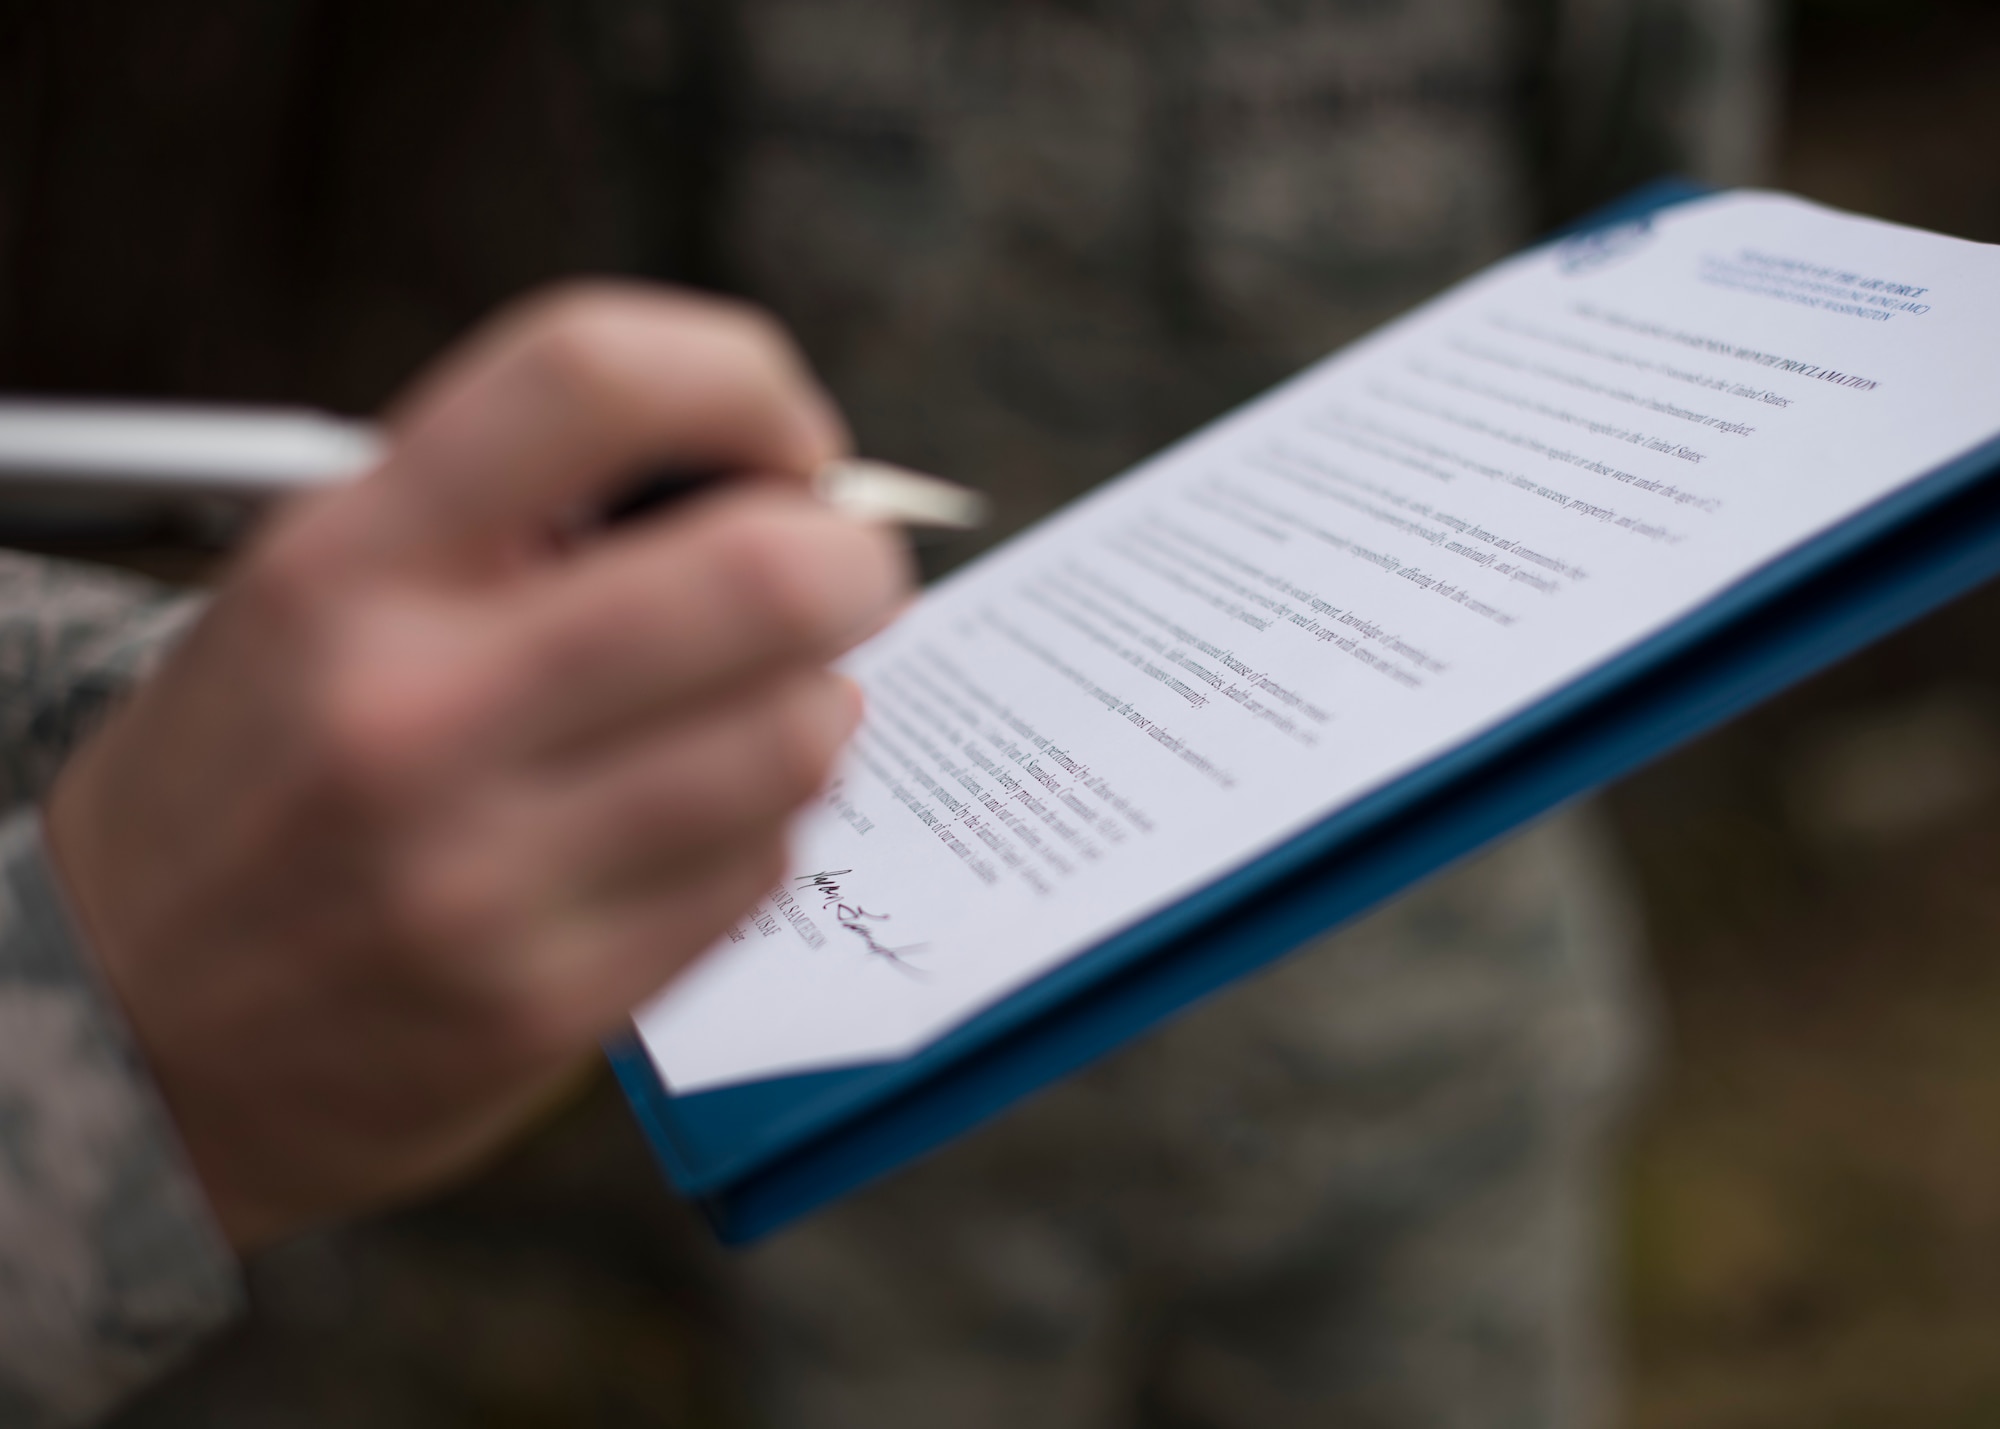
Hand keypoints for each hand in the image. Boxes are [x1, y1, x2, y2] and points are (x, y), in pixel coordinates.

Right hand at [45, 284, 909, 1250]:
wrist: (122, 1034)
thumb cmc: (251, 779)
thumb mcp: (312, 593)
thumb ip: (502, 514)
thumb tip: (751, 475)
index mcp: (343, 567)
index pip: (593, 379)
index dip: (742, 379)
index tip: (785, 435)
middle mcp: (414, 714)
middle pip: (767, 575)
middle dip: (850, 555)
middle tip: (836, 567)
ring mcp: (487, 877)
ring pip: (798, 734)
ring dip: (815, 698)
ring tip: (756, 698)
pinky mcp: (551, 1005)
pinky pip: (762, 867)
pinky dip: (767, 818)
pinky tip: (699, 809)